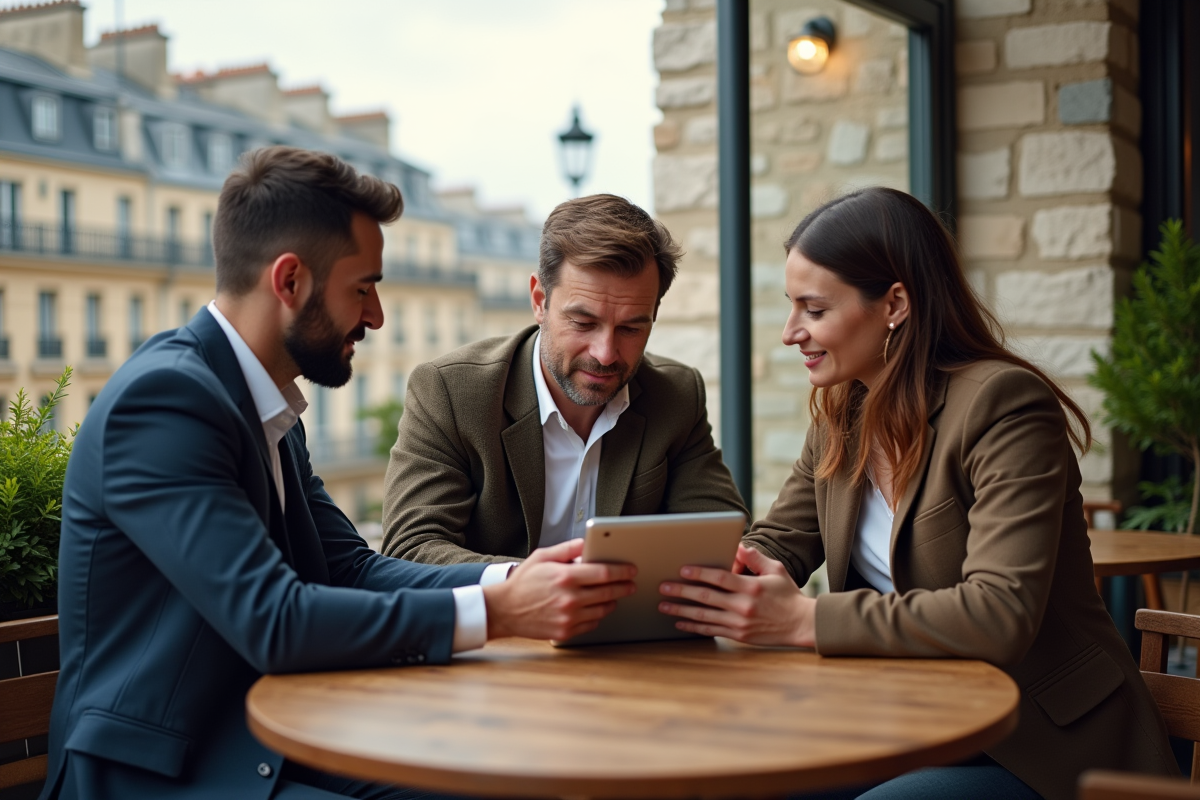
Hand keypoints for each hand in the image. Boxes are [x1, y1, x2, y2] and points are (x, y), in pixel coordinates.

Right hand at [483, 538, 636, 640]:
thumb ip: (567, 549)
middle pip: (608, 592)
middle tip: (630, 584)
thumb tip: (587, 543)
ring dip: (611, 602)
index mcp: (566, 577)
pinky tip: (594, 609)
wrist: (504, 610)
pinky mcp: (565, 632)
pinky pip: (591, 624)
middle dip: (624, 587)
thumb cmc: (523, 582)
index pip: (604, 573)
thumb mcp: (542, 557)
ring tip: (613, 596)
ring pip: (602, 610)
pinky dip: (597, 616)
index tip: (631, 570)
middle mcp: (570, 598)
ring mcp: (568, 617)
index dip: (622, 571)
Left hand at [658, 544, 815, 646]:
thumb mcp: (775, 571)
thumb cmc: (788, 595)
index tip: (683, 569)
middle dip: (682, 592)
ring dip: (681, 610)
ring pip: (704, 616)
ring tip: (664, 605)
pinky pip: (711, 630)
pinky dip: (694, 626)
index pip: (720, 578)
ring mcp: (739, 622)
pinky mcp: (739, 635)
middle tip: (663, 587)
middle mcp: (742, 606)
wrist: (801, 624)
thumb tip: (737, 546)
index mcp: (750, 587)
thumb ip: (755, 558)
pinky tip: (680, 622)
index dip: (700, 573)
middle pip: (706, 597)